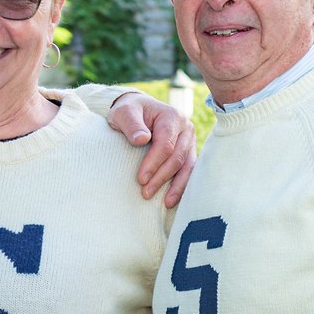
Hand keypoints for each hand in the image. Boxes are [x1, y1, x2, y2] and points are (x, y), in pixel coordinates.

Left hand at [107, 91, 196, 205]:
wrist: (139, 110)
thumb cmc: (129, 111)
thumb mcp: (123, 112)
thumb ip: (131, 123)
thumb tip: (142, 139)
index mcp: (172, 117)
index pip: (166, 144)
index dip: (154, 163)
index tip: (140, 179)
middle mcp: (186, 128)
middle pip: (177, 158)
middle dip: (162, 177)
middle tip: (146, 193)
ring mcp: (190, 141)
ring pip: (187, 167)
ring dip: (176, 186)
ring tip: (166, 203)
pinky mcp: (189, 152)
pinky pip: (189, 171)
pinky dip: (182, 185)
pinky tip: (174, 199)